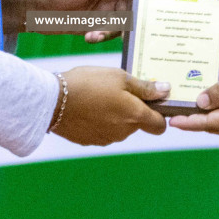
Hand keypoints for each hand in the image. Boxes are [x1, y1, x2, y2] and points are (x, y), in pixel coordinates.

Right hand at [50, 66, 168, 145]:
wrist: (52, 101)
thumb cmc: (88, 83)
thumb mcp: (119, 77)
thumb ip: (144, 87)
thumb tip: (166, 91)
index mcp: (134, 116)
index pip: (159, 126)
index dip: (158, 115)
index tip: (150, 101)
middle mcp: (124, 132)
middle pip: (137, 124)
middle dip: (132, 110)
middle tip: (117, 90)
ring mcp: (106, 139)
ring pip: (119, 127)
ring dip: (115, 115)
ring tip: (99, 95)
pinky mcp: (90, 141)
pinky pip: (102, 131)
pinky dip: (99, 121)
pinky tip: (87, 106)